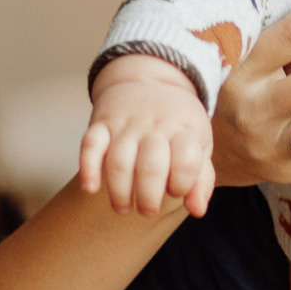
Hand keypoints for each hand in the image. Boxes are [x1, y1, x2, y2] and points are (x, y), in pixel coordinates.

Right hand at [80, 56, 218, 216]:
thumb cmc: (177, 121)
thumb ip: (201, 178)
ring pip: (119, 161)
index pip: (187, 161)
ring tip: (123, 208)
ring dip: (120, 191)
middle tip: (148, 210)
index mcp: (184, 130)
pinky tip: (91, 188)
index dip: (182, 184)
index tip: (177, 191)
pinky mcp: (101, 123)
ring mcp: (126, 124)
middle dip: (149, 197)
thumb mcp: (199, 142)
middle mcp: (155, 126)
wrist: (149, 78)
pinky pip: (90, 144)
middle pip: (151, 166)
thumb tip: (198, 210)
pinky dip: (88, 167)